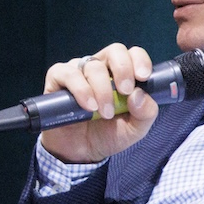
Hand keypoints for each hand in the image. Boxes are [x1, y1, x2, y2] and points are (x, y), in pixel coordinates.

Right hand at [36, 43, 159, 164]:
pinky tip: (88, 106)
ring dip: (102, 90)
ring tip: (105, 113)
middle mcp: (100, 68)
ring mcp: (78, 71)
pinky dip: (80, 89)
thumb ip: (146, 113)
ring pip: (92, 65)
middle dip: (123, 69)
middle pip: (114, 51)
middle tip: (125, 91)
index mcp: (121, 74)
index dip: (139, 60)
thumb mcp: (135, 129)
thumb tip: (139, 95)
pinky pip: (68, 73)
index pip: (132, 54)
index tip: (143, 77)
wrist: (79, 153)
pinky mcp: (57, 79)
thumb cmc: (107, 135)